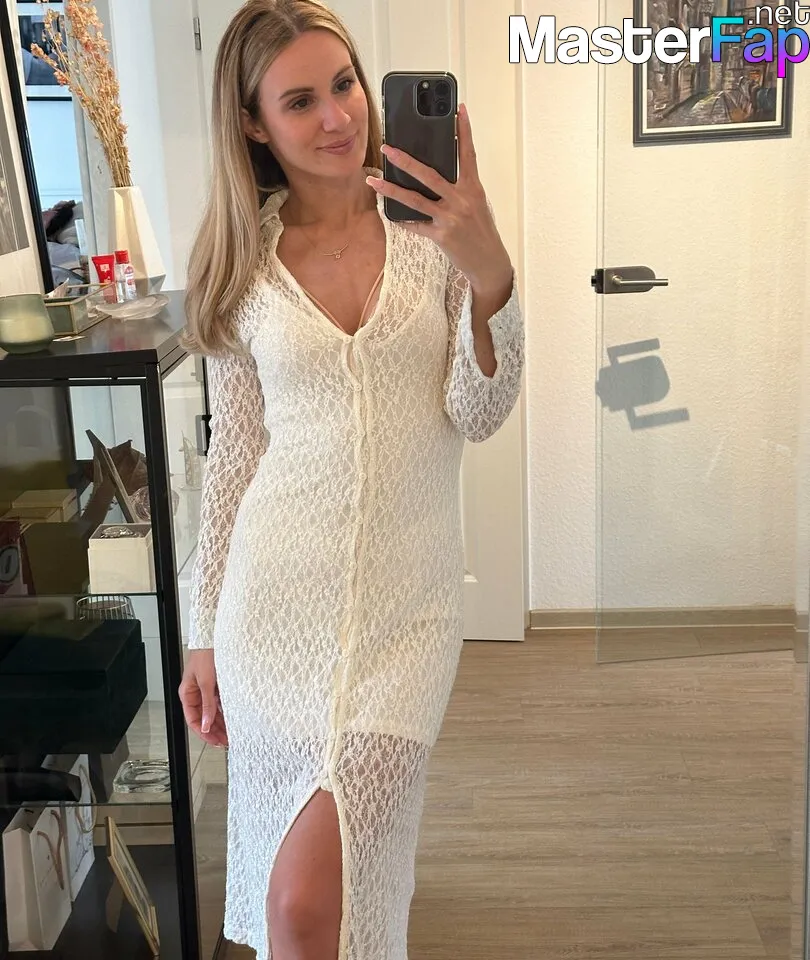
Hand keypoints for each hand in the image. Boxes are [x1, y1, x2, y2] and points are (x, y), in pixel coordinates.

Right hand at [179, 650, 227, 747]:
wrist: (213, 638)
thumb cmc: (205, 655)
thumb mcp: (206, 682)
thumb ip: (207, 704)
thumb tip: (205, 724)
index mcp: (188, 693)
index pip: (193, 720)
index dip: (203, 733)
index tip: (214, 741)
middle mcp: (197, 693)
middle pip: (204, 718)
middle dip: (214, 730)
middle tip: (225, 741)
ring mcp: (208, 689)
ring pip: (213, 712)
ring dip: (221, 723)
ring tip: (230, 734)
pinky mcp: (217, 685)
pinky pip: (220, 703)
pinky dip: (226, 711)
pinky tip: (233, 719)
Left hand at [367, 102, 512, 297]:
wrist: (489, 263)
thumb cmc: (482, 232)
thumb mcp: (477, 205)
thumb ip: (461, 189)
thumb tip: (438, 177)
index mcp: (473, 189)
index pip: (468, 154)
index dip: (464, 131)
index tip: (459, 109)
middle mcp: (461, 200)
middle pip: (429, 175)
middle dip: (405, 160)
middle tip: (387, 148)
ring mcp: (450, 218)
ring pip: (415, 200)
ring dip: (391, 189)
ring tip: (374, 180)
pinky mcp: (441, 236)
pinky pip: (416, 225)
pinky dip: (403, 220)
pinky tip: (390, 215)